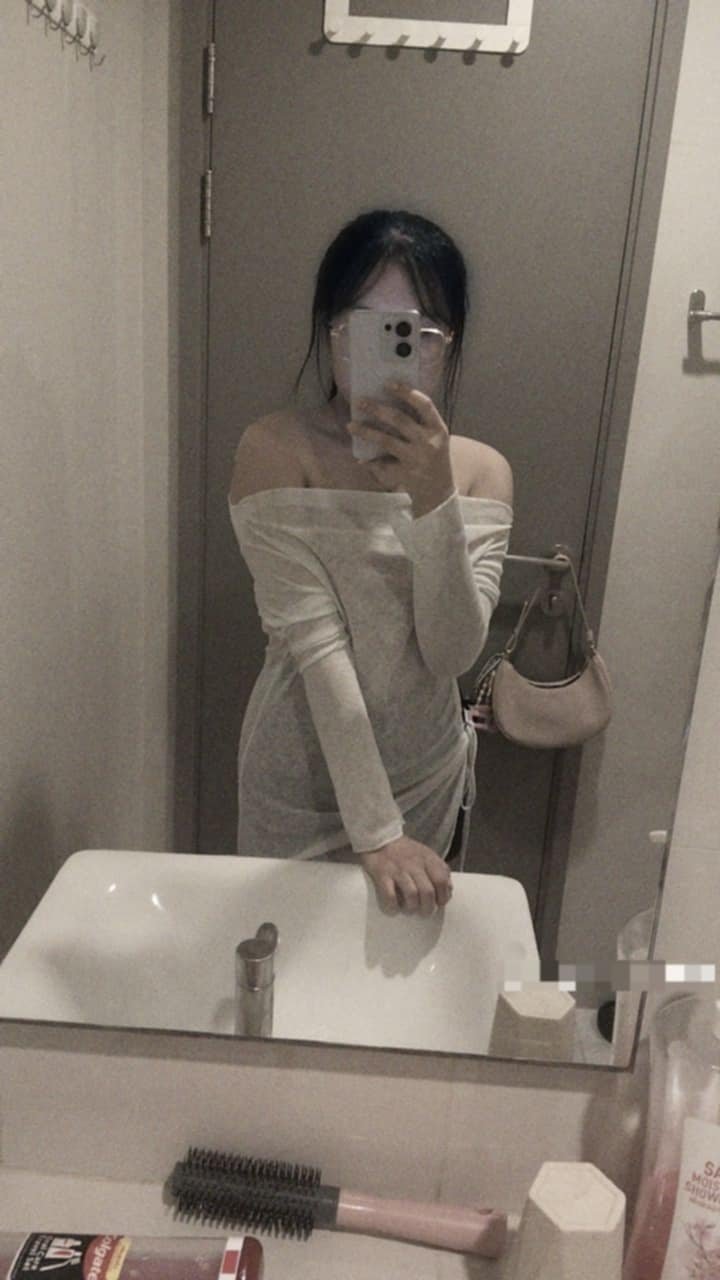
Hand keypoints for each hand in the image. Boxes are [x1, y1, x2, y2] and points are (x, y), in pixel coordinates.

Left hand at [348, 383, 454, 516]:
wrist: (440, 492)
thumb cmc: (434, 458)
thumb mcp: (434, 438)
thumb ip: (418, 423)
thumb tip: (386, 403)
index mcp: (438, 429)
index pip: (424, 405)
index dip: (406, 392)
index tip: (388, 383)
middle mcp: (428, 443)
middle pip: (400, 420)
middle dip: (377, 409)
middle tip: (359, 402)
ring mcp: (417, 459)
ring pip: (387, 441)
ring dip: (366, 432)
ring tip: (350, 425)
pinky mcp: (406, 474)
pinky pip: (383, 465)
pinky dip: (370, 462)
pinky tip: (361, 460)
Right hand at [360, 836, 452, 915]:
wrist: (379, 837)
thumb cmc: (405, 851)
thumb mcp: (426, 854)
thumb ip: (438, 869)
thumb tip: (448, 891)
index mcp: (428, 858)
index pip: (442, 880)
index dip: (443, 896)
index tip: (439, 903)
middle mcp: (414, 864)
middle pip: (428, 891)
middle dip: (428, 907)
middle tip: (424, 912)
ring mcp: (398, 869)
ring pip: (411, 895)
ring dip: (412, 907)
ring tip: (410, 909)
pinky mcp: (381, 874)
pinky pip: (390, 896)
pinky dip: (393, 906)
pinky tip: (394, 908)